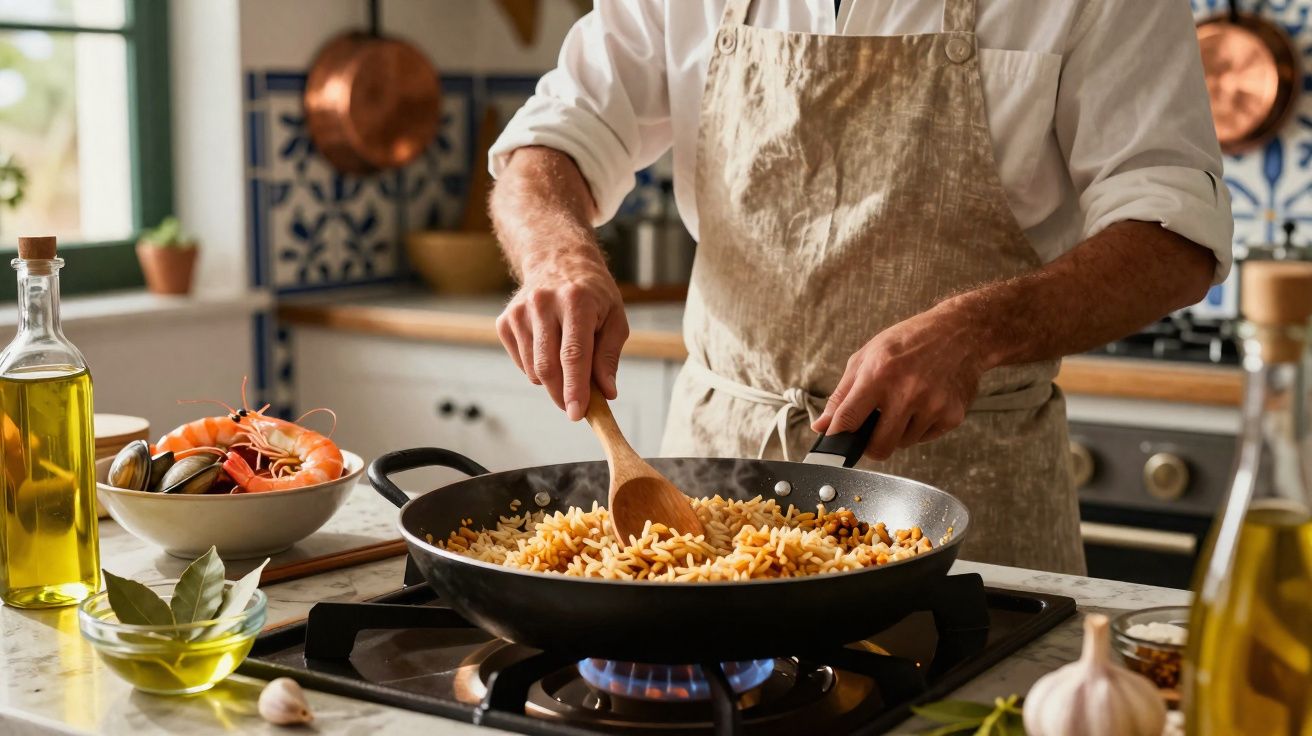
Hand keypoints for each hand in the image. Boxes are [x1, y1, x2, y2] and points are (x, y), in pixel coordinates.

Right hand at [495, 254, 628, 420]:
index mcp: (576, 301)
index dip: (575, 388)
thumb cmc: (593, 294)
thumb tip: (606, 393)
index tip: (578, 414)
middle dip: (562, 395)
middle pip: (548, 366)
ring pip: (533, 369)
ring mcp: (520, 312)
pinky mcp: (505, 321)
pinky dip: (537, 370)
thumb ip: (609, 357)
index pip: (574, 354)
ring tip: (568, 364)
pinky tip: (549, 350)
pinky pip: (521, 363)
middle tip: (575, 407)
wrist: (558, 260)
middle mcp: (543, 303)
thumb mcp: (614, 318)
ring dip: (552, 382)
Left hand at [810, 303, 987, 459]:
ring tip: (904, 404)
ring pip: (902, 444)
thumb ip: (841, 395)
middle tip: (871, 430)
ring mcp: (932, 406)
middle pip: (878, 447)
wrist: (960, 332)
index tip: (834, 443)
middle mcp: (907, 392)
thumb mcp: (866, 357)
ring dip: (897, 432)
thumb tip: (821, 426)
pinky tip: (923, 404)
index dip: (837, 436)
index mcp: (879, 374)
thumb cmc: (909, 341)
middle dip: (869, 445)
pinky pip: (925, 438)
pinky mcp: (952, 415)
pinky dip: (919, 428)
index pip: (848, 420)